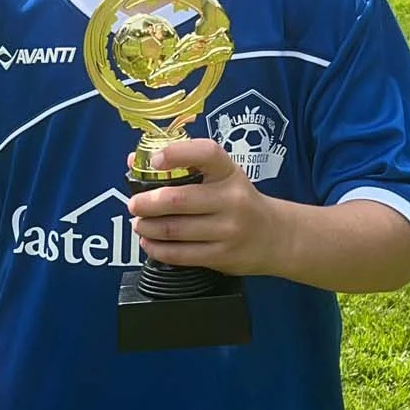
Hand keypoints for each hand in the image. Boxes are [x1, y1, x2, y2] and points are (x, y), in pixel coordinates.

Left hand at [127, 139, 278, 274]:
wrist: (276, 236)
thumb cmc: (239, 201)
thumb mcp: (222, 177)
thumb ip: (183, 167)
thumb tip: (134, 162)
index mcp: (229, 173)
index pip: (206, 153)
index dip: (177, 153)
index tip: (154, 160)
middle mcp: (231, 199)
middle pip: (178, 199)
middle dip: (146, 203)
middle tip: (134, 204)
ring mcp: (228, 230)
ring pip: (174, 230)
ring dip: (148, 228)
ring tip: (139, 224)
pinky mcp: (222, 255)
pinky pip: (180, 255)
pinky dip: (157, 249)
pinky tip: (149, 242)